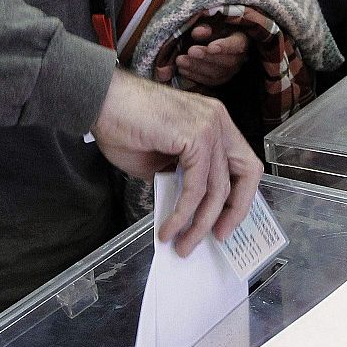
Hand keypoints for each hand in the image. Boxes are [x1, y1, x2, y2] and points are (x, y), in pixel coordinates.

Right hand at [92, 70, 262, 255]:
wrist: (100, 102)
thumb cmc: (122, 124)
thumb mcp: (160, 158)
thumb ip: (180, 176)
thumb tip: (186, 206)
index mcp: (213, 122)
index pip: (243, 163)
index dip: (239, 196)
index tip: (225, 221)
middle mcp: (217, 121)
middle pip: (246, 173)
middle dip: (233, 211)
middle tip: (217, 237)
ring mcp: (209, 127)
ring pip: (218, 188)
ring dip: (200, 223)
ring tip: (182, 243)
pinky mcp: (195, 137)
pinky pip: (196, 187)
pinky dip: (183, 213)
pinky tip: (170, 227)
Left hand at [174, 24, 249, 88]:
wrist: (206, 40)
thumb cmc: (211, 28)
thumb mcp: (208, 23)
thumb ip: (204, 26)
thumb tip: (198, 32)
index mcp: (240, 39)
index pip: (237, 45)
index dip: (225, 47)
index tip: (211, 47)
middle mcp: (239, 58)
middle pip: (227, 62)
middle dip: (207, 57)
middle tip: (191, 51)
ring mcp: (230, 71)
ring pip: (217, 74)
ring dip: (196, 67)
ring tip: (180, 60)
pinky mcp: (219, 79)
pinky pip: (209, 81)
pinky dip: (194, 76)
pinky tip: (182, 69)